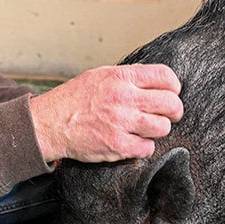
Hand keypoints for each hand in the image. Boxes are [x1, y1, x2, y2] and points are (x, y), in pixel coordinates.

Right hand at [29, 64, 182, 162]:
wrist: (50, 123)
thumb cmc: (74, 99)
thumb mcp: (100, 76)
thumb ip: (127, 77)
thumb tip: (154, 80)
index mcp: (121, 78)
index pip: (166, 76)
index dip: (174, 87)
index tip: (171, 94)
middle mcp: (124, 98)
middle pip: (171, 103)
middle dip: (174, 111)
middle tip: (168, 115)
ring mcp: (122, 122)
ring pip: (163, 127)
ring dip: (158, 129)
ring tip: (147, 128)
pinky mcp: (118, 145)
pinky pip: (148, 148)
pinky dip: (144, 147)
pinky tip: (133, 141)